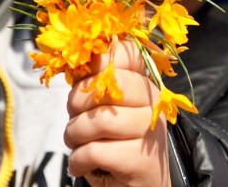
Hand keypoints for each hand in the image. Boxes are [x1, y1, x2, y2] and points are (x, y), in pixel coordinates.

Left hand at [65, 40, 170, 185]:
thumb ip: (97, 80)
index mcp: (145, 82)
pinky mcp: (140, 160)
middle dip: (76, 104)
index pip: (123, 52)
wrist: (139, 185)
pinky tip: (82, 165)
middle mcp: (153, 101)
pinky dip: (77, 161)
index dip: (95, 65)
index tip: (85, 86)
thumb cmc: (116, 141)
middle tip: (76, 120)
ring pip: (96, 121)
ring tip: (77, 145)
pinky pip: (93, 151)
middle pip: (103, 85)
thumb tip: (80, 55)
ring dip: (74, 136)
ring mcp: (150, 130)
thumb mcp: (107, 106)